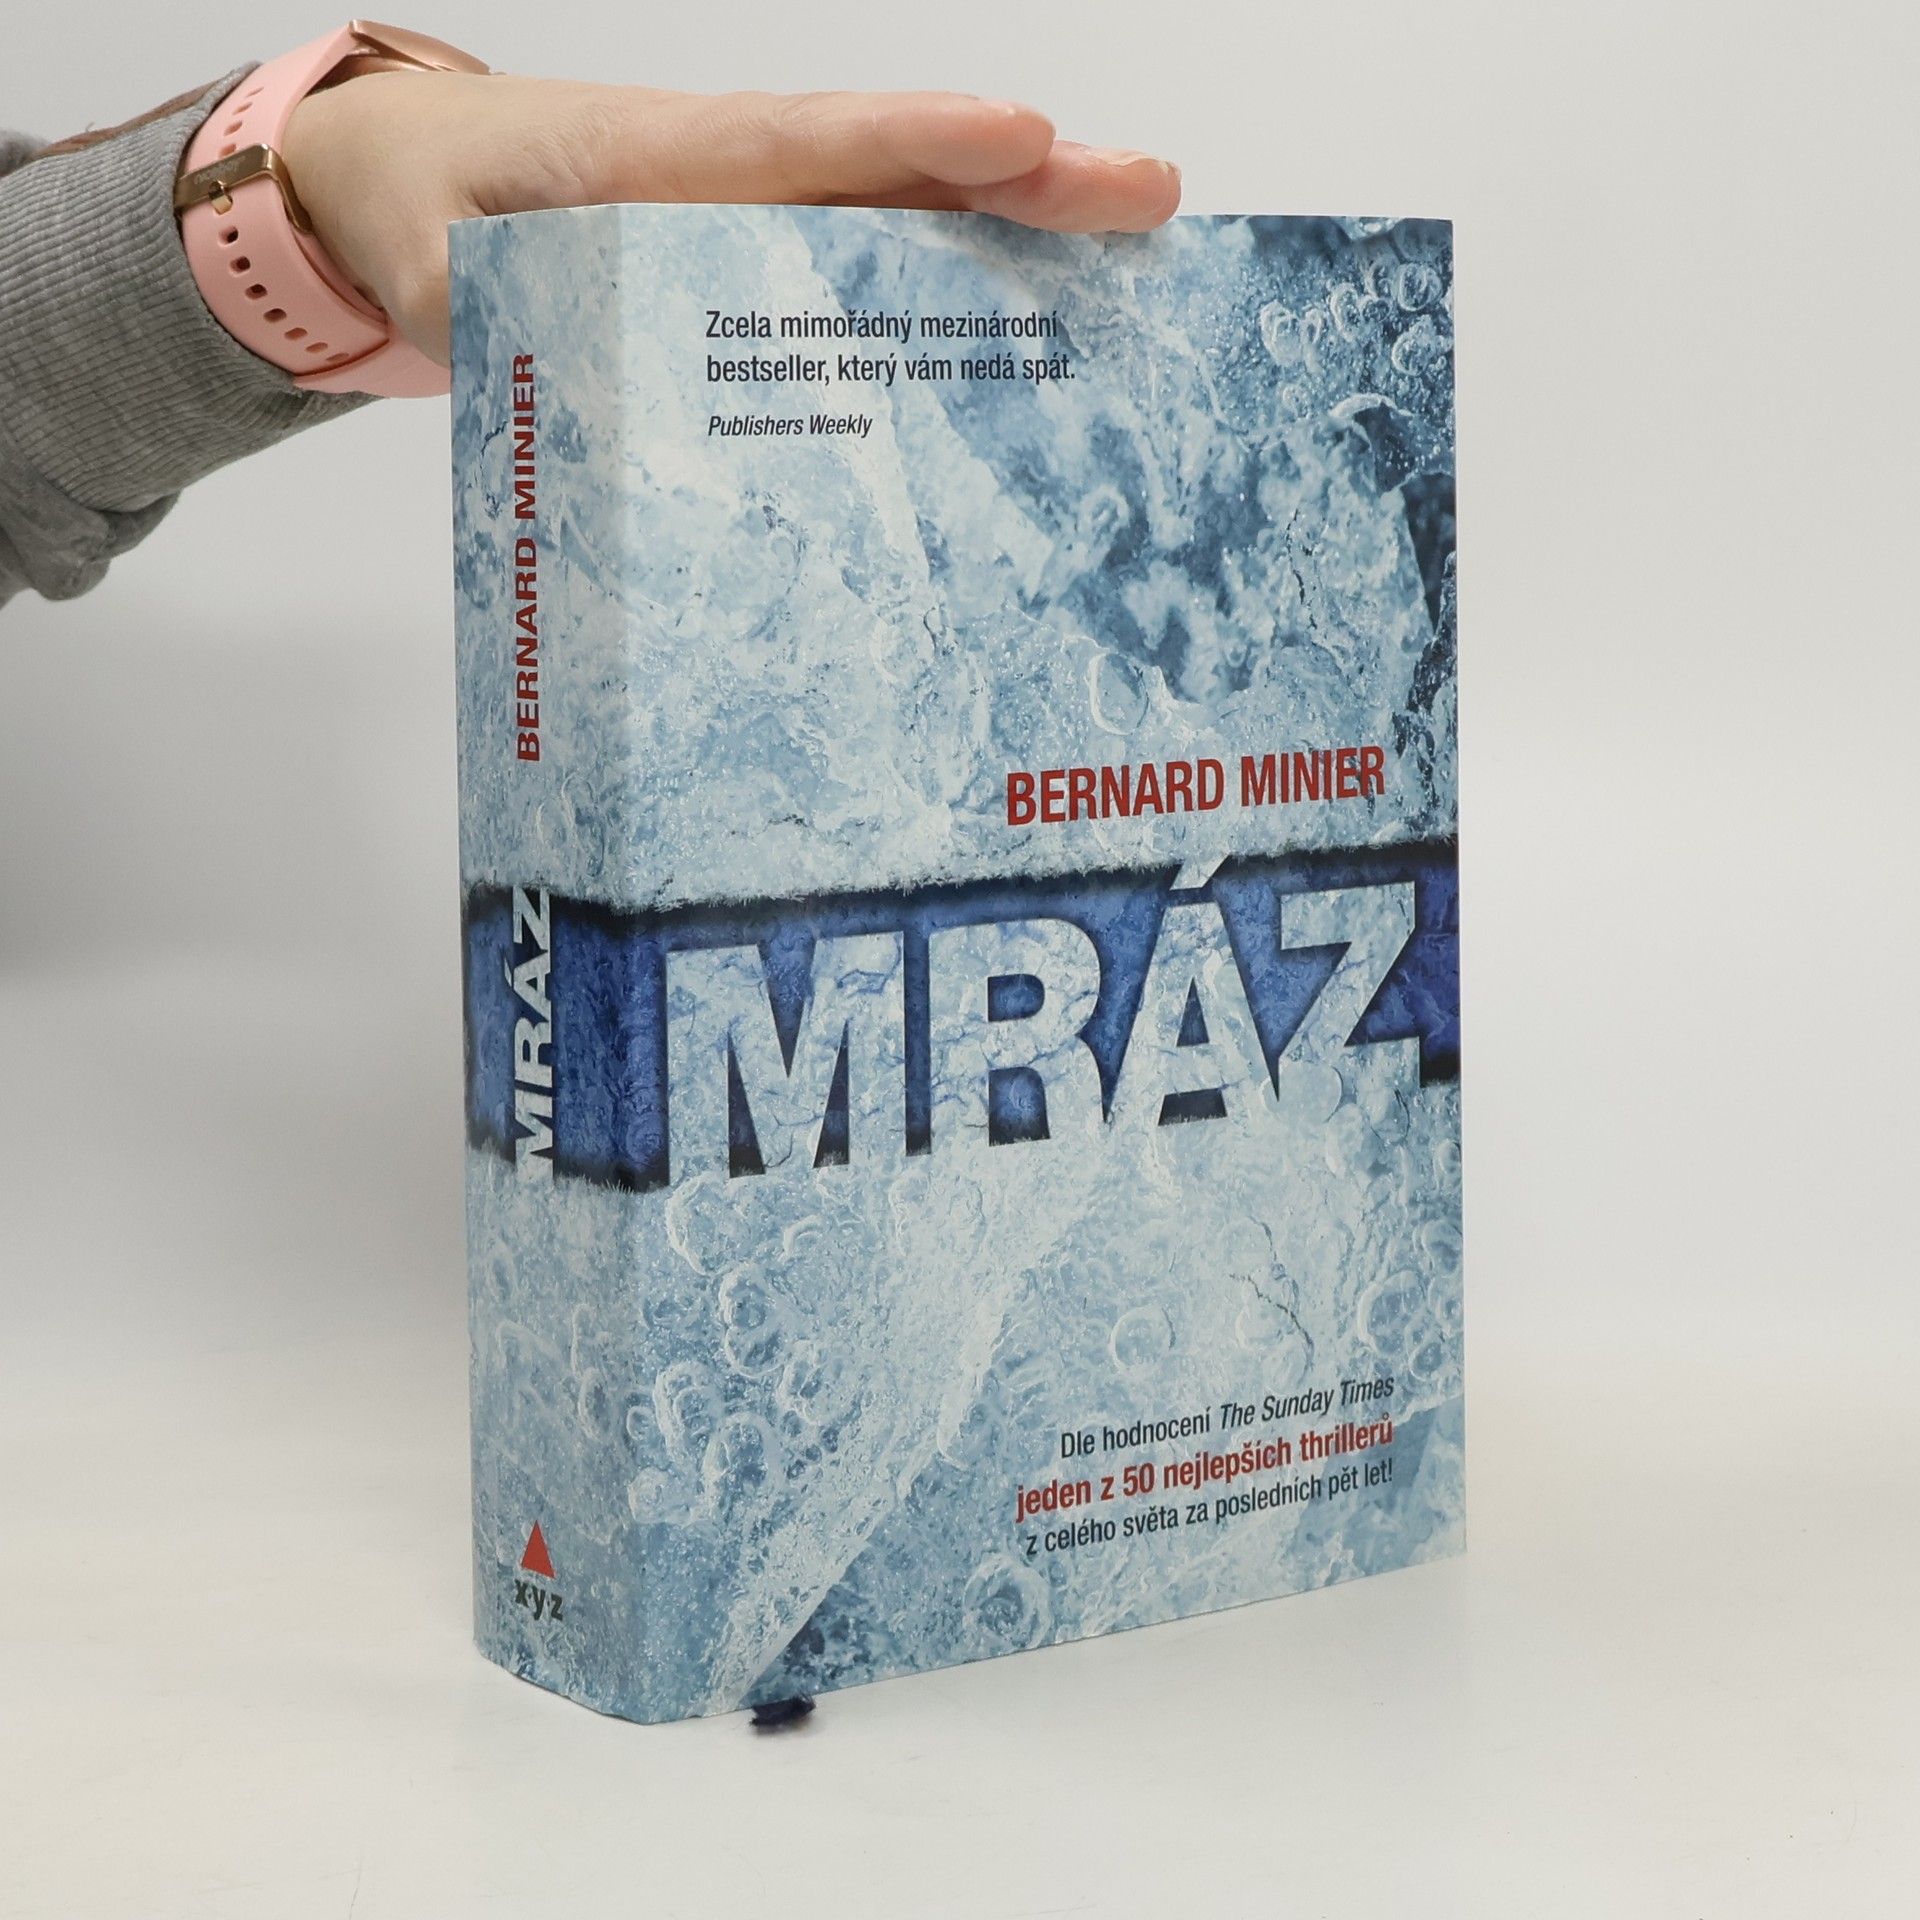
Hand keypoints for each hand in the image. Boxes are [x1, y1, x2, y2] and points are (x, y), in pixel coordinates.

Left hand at [282, 75, 1181, 365]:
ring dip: (1016, 246)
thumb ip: (491, 313)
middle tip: (1144, 194)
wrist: (406, 192)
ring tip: (1137, 256)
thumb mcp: (432, 267)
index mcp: (648, 160)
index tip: (1011, 138)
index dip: (903, 143)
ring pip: (904, 226)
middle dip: (1020, 186)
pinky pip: (872, 281)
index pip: (790, 145)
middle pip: (891, 177)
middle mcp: (730, 185)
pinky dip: (955, 301)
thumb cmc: (425, 211)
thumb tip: (573, 375)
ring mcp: (760, 227)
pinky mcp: (766, 273)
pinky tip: (1039, 338)